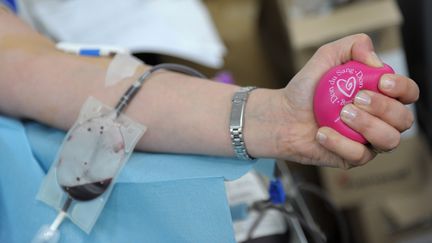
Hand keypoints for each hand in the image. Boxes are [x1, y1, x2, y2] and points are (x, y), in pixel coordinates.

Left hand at [278, 34, 418, 167]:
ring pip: (390, 140)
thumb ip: (352, 46)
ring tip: (342, 114)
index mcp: (380, 94)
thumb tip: (376, 60)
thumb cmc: (306, 88)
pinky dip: (340, 143)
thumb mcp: (326, 58)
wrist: (283, 115)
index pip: (408, 93)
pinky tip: (322, 133)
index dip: (402, 88)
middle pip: (404, 119)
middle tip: (355, 99)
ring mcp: (368, 140)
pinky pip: (360, 155)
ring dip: (368, 126)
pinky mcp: (353, 157)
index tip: (381, 82)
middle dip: (383, 107)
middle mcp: (380, 119)